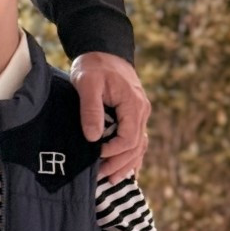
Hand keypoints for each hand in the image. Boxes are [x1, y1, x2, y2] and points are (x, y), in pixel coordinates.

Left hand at [70, 52, 149, 179]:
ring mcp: (140, 114)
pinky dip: (131, 156)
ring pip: (139, 146)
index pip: (129, 138)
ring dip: (126, 164)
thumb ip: (91, 109)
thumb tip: (94, 137)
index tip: (96, 156)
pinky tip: (124, 170)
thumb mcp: (87, 83)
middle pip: (136, 146)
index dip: (113, 151)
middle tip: (99, 176)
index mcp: (133, 104)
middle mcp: (142, 111)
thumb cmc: (94, 65)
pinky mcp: (133, 116)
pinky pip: (137, 140)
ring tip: (110, 180)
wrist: (104, 51)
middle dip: (118, 163)